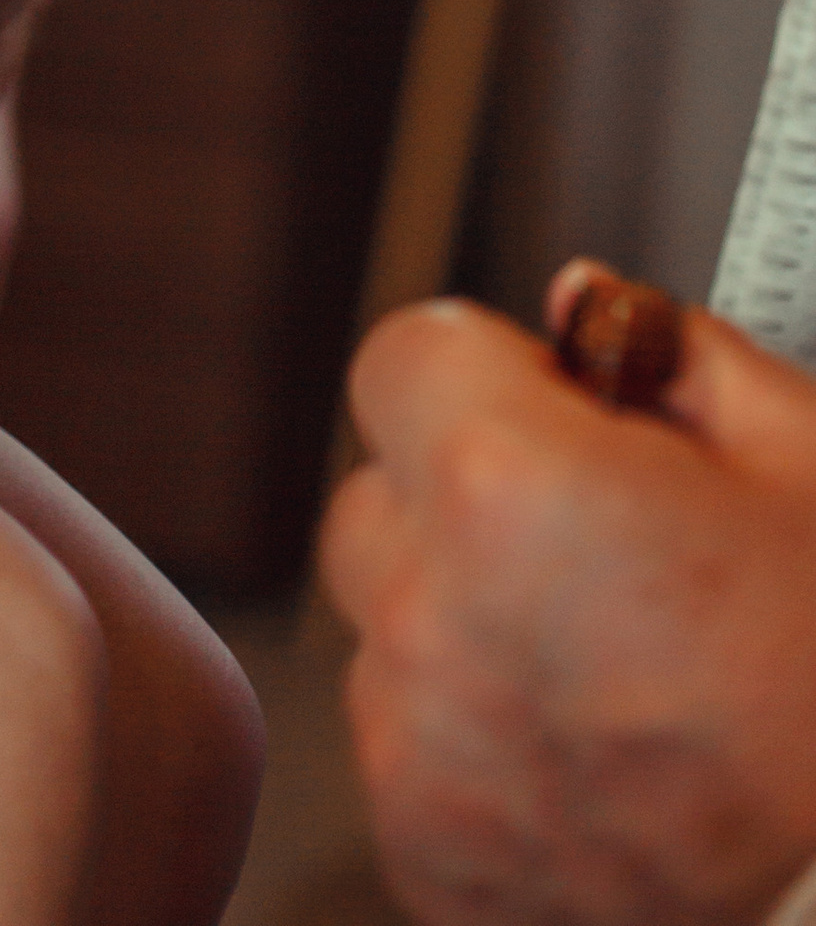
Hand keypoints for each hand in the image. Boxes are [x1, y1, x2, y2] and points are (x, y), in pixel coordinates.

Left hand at [321, 283, 815, 925]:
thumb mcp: (804, 459)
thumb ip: (678, 354)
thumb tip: (586, 305)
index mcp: (501, 483)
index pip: (402, 358)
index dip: (487, 375)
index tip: (553, 412)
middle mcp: (429, 613)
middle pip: (382, 498)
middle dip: (463, 502)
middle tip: (594, 552)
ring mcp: (416, 746)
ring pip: (392, 633)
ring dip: (465, 631)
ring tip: (610, 676)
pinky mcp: (424, 850)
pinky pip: (411, 754)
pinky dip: (478, 753)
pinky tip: (593, 763)